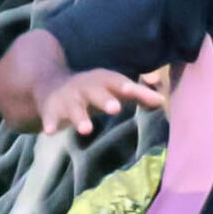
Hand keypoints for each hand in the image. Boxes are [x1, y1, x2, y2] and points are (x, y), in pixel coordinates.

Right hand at [39, 69, 162, 135]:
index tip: (137, 93)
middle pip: (96, 91)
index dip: (129, 88)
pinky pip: (50, 117)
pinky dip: (50, 122)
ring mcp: (68, 98)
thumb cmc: (94, 91)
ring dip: (79, 117)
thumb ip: (138, 94)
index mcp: (104, 81)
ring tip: (85, 129)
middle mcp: (86, 87)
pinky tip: (50, 132)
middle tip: (115, 108)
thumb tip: (162, 100)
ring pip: (74, 107)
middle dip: (105, 99)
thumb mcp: (115, 90)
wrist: (53, 85)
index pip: (118, 83)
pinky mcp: (52, 109)